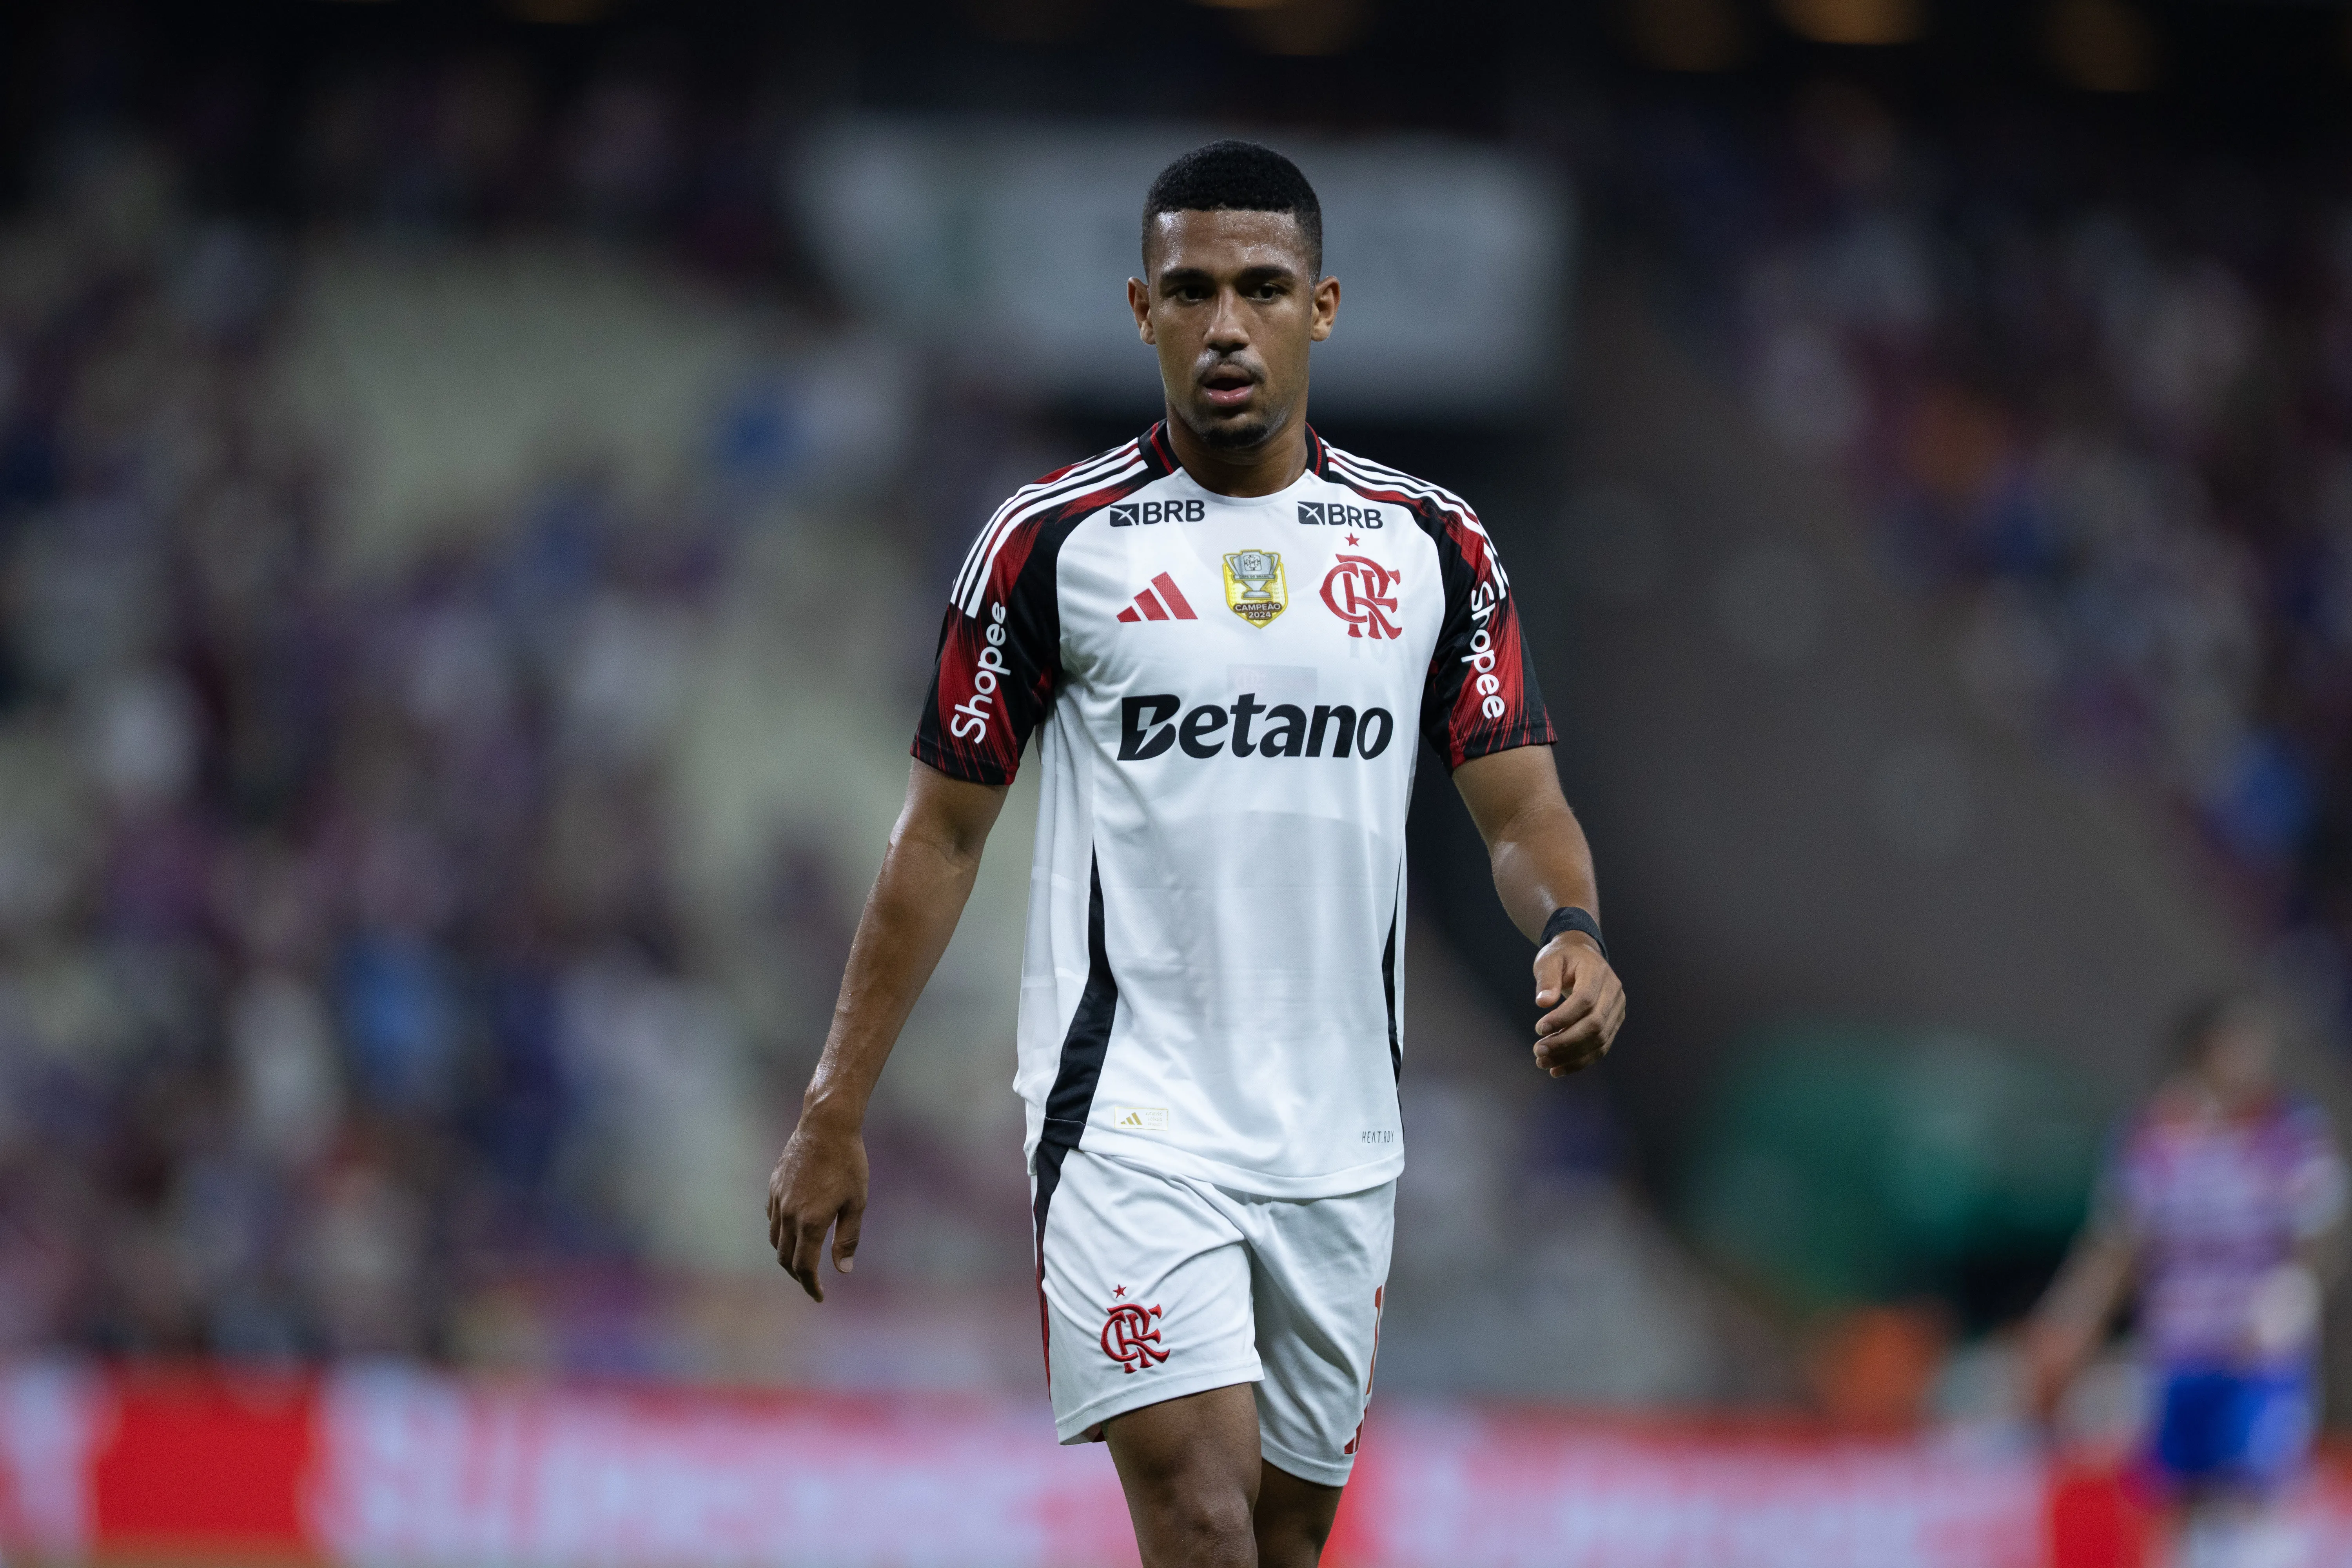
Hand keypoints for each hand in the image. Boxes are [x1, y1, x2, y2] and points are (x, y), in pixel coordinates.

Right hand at [766, 1109, 869, 1301]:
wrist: (826, 1126)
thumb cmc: (848, 1163)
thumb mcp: (857, 1202)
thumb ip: (848, 1238)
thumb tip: (844, 1270)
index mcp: (811, 1221)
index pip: (804, 1267)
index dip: (811, 1286)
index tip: (819, 1296)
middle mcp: (789, 1214)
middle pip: (786, 1258)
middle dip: (798, 1276)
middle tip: (812, 1283)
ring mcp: (778, 1200)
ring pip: (776, 1240)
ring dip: (787, 1256)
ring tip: (802, 1261)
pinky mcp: (773, 1187)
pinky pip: (772, 1218)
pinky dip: (781, 1232)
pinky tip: (794, 1231)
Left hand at [1532, 935, 1623, 1076]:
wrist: (1583, 956)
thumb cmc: (1563, 957)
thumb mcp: (1549, 960)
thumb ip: (1547, 979)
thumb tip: (1543, 1003)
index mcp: (1598, 972)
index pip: (1585, 1000)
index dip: (1563, 1017)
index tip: (1539, 1029)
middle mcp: (1614, 992)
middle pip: (1595, 1024)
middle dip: (1566, 1042)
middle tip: (1538, 1051)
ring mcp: (1617, 1010)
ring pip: (1599, 1040)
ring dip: (1571, 1056)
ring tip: (1543, 1063)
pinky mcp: (1614, 1024)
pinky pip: (1601, 1048)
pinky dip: (1580, 1061)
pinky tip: (1558, 1068)